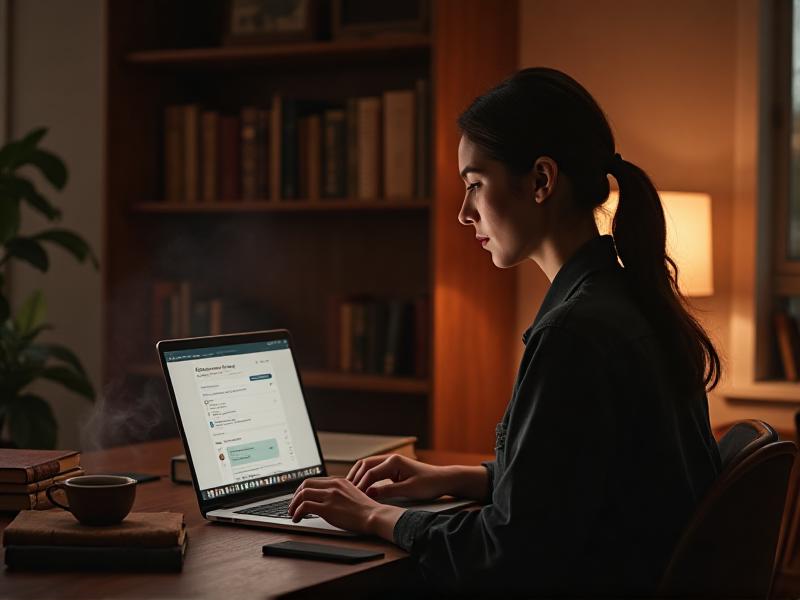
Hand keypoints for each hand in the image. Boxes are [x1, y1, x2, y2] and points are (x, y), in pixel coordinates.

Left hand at [288, 476, 403, 538]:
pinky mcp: (327, 508)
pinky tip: (297, 519)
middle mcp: (333, 485)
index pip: (314, 480)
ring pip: (302, 494)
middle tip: (293, 505)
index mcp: (339, 481)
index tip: (300, 498)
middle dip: (296, 495)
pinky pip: (305, 507)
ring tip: (292, 514)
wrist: (374, 516)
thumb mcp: (353, 494)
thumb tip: (328, 500)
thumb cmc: (367, 510)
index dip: (303, 490)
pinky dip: (297, 513)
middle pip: (305, 484)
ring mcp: (330, 496)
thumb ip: (340, 493)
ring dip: (294, 505)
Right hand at [347, 454, 448, 500]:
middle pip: (365, 465)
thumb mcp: (408, 490)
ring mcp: (391, 462)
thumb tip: (368, 494)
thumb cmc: (429, 484)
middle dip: (355, 477)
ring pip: (368, 466)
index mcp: (394, 462)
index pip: (370, 473)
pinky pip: (375, 470)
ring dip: (359, 476)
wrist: (443, 480)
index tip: (354, 497)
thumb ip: (387, 491)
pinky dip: (366, 477)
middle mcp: (391, 459)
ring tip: (350, 489)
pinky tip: (362, 487)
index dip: (361, 485)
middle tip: (346, 491)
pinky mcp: (393, 468)